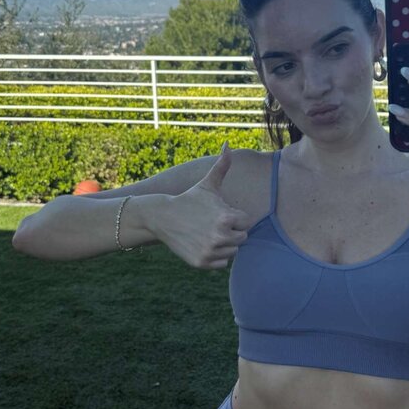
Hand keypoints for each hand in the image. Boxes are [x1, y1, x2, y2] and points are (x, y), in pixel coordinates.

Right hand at [154, 144, 250, 267]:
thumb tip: (228, 145)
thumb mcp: (207, 184)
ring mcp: (210, 250)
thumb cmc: (190, 199)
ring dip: (224, 244)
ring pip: (232, 251)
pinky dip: (215, 256)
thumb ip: (222, 167)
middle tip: (213, 224)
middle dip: (231, 231)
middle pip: (241, 238)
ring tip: (208, 233)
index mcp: (226, 217)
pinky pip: (222, 263)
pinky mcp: (202, 262)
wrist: (163, 218)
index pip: (246, 223)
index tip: (219, 213)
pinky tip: (203, 244)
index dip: (234, 217)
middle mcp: (220, 236)